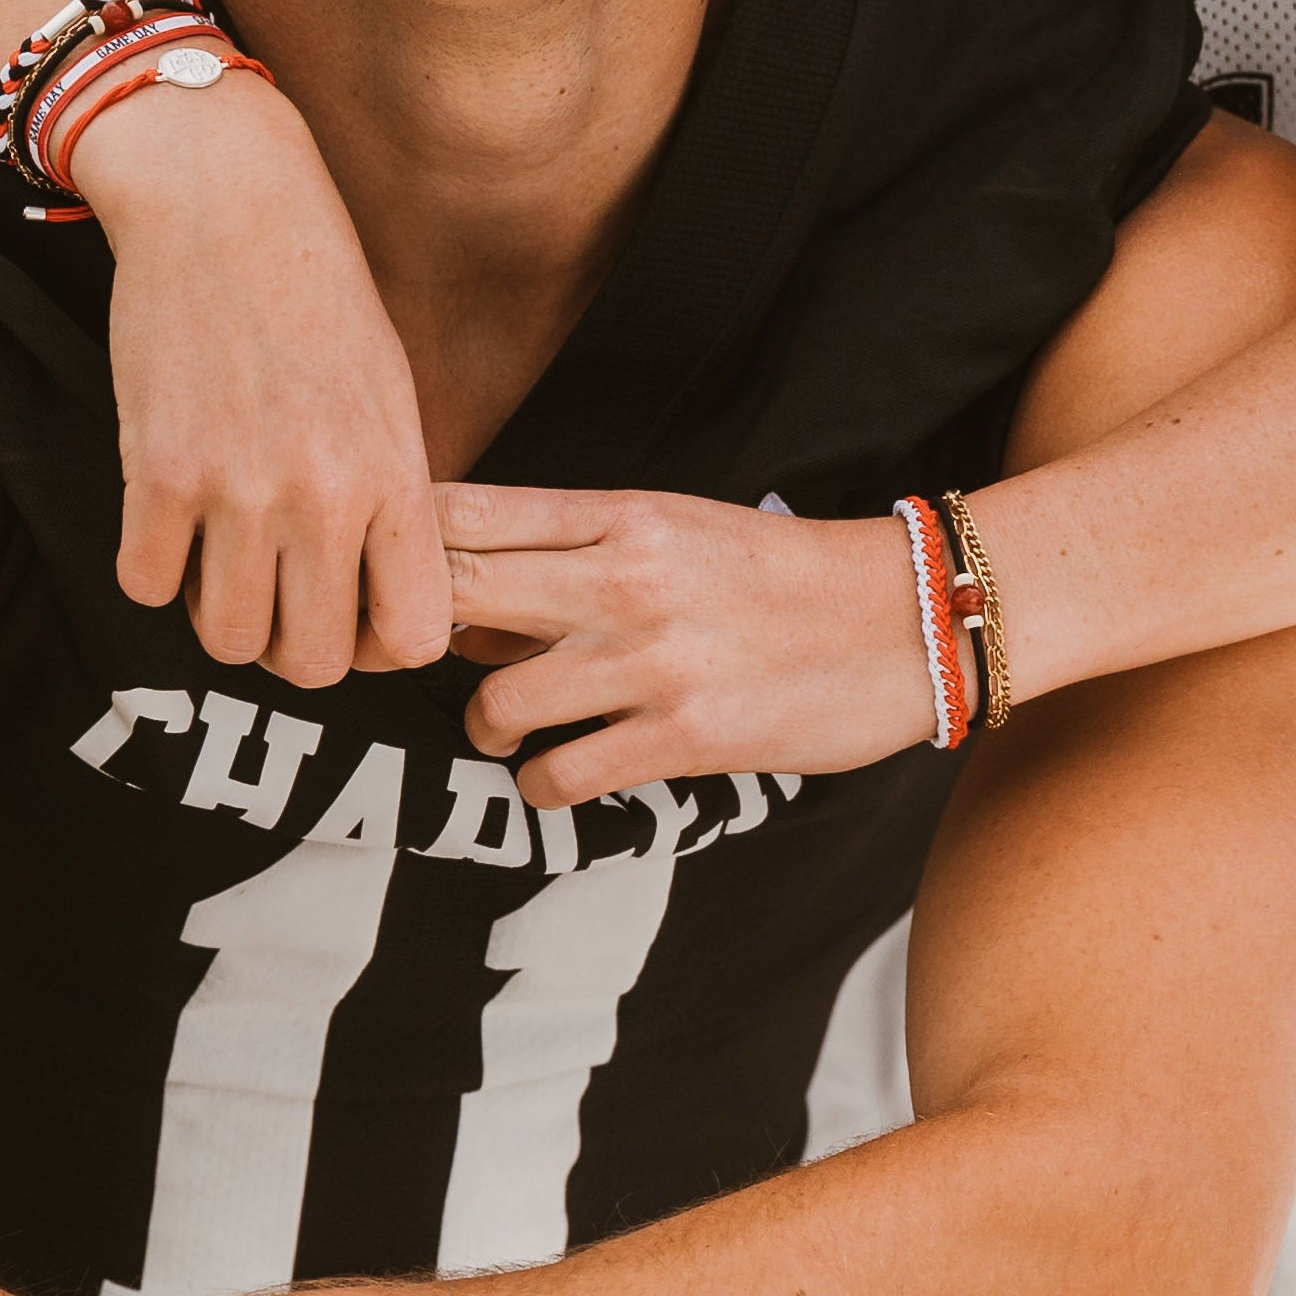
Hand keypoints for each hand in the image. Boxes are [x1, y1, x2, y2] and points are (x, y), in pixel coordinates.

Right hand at [77, 73, 447, 680]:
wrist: (224, 200)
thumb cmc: (316, 288)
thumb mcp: (390, 390)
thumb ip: (391, 494)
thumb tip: (381, 592)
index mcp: (395, 475)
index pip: (415, 638)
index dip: (384, 645)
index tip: (359, 613)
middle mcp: (324, 496)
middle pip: (314, 663)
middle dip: (295, 646)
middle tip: (280, 597)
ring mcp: (238, 489)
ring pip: (228, 640)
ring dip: (221, 615)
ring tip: (223, 562)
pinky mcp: (158, 470)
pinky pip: (146, 587)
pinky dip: (154, 568)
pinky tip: (168, 521)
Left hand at [439, 486, 937, 805]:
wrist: (903, 621)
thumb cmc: (778, 575)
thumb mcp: (672, 527)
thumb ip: (566, 550)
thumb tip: (461, 595)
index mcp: (618, 512)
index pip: (463, 513)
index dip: (400, 548)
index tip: (392, 582)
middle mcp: (621, 578)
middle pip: (453, 593)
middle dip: (415, 635)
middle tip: (419, 663)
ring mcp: (650, 661)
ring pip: (494, 703)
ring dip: (488, 725)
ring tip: (514, 724)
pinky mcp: (682, 739)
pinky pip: (556, 776)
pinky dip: (543, 782)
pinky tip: (567, 768)